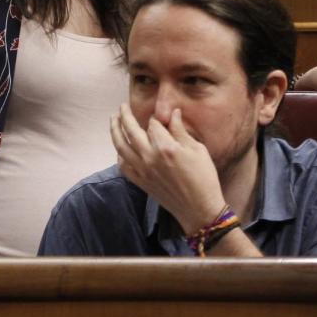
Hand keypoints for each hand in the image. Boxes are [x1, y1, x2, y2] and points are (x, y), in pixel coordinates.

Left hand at [111, 104, 224, 235]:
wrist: (199, 208)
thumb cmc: (204, 178)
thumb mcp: (198, 150)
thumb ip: (181, 131)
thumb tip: (173, 113)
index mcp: (166, 147)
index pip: (153, 124)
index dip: (155, 118)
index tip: (158, 117)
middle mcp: (150, 157)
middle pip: (131, 131)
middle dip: (125, 116)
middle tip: (122, 107)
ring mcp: (143, 171)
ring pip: (121, 147)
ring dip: (115, 131)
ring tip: (113, 120)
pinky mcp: (140, 182)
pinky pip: (123, 166)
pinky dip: (119, 155)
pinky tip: (120, 148)